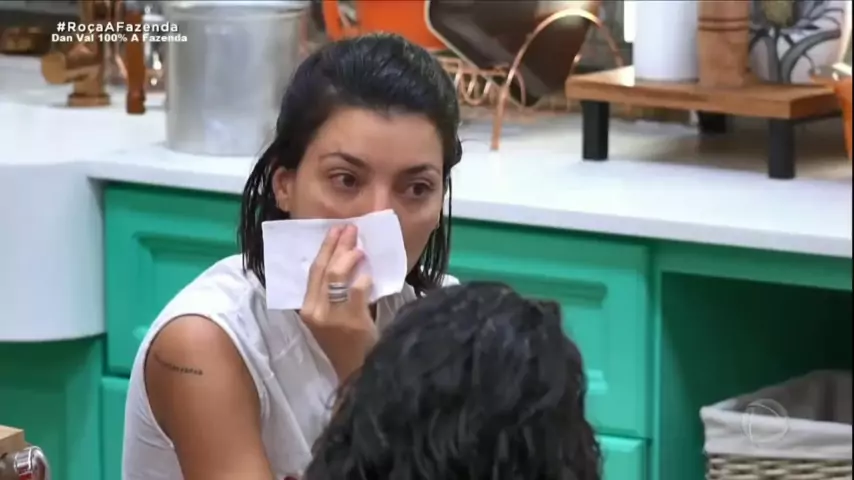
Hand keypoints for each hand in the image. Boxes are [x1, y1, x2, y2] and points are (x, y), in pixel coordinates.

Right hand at [299, 224, 377, 380]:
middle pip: (324, 269)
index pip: (313, 272)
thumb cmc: (345, 343)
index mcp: (306, 309)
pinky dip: (364, 277)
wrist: (357, 371)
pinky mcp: (352, 320)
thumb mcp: (329, 318)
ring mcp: (332, 316)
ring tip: (360, 247)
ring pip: (337, 275)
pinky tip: (369, 272)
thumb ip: (331, 294)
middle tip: (350, 229)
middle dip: (337, 245)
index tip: (335, 231)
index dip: (325, 249)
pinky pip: (358, 289)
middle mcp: (314, 311)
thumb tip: (344, 259)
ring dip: (350, 256)